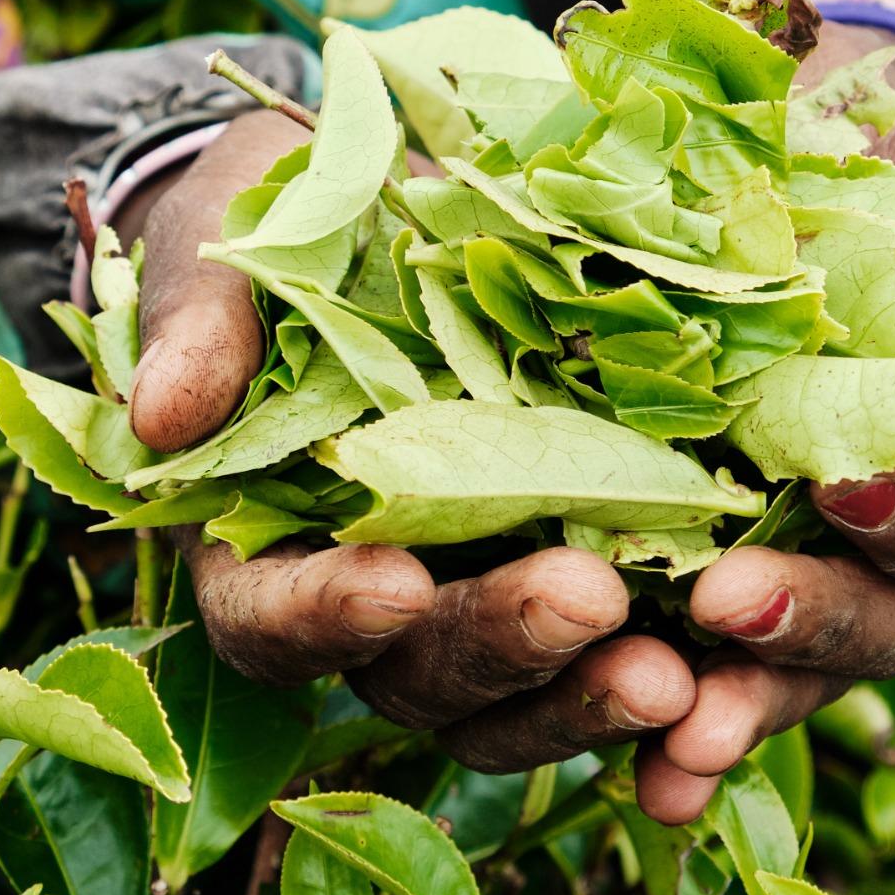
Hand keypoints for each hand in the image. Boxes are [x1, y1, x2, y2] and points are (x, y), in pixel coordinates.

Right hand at [121, 112, 696, 772]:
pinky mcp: (580, 568)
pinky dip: (678, 676)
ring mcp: (479, 598)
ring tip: (681, 673)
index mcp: (262, 540)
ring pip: (521, 700)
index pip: (270, 621)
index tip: (392, 584)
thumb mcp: (235, 238)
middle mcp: (370, 601)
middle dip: (501, 647)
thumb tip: (158, 419)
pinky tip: (736, 668)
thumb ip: (202, 326)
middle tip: (593, 605)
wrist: (393, 194)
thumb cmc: (283, 218)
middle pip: (415, 676)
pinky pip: (619, 655)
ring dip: (592, 696)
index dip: (323, 616)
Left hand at [633, 23, 894, 823]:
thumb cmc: (820, 145)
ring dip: (746, 711)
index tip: (846, 478)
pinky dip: (684, 740)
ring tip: (675, 731)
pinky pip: (715, 694)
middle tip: (727, 601)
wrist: (752, 182)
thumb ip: (848, 153)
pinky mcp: (723, 612)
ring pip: (808, 681)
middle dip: (820, 618)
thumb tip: (809, 122)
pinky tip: (649, 786)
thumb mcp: (844, 132)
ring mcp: (822, 585)